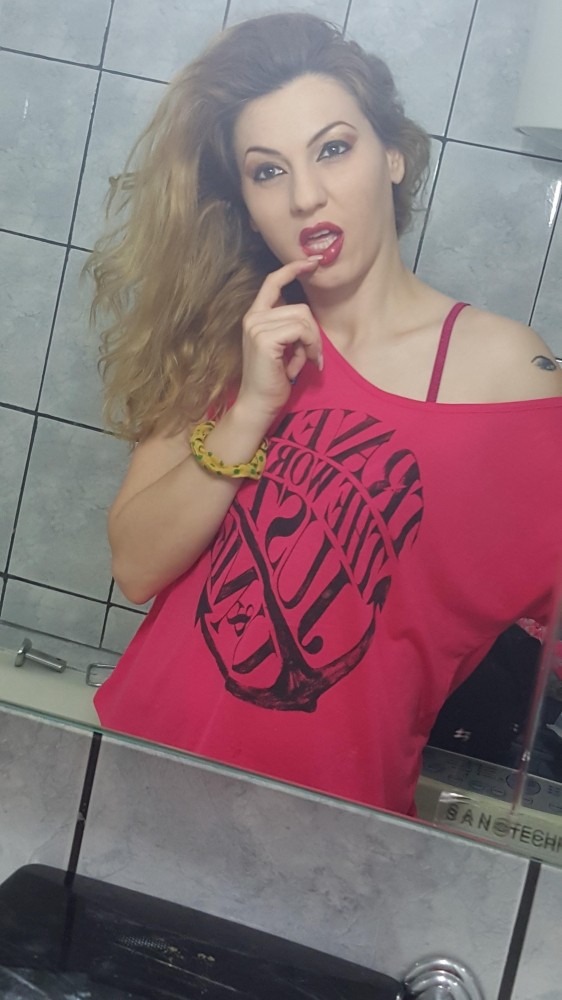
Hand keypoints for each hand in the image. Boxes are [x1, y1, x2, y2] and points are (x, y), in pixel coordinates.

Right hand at [235, 258, 323, 424]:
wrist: (259, 404)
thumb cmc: (274, 379)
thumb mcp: (284, 347)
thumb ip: (290, 327)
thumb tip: (308, 316)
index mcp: (255, 316)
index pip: (273, 282)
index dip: (293, 268)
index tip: (313, 262)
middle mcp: (253, 317)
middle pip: (300, 307)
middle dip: (313, 333)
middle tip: (313, 356)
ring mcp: (257, 327)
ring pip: (303, 320)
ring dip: (312, 344)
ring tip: (306, 363)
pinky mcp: (265, 339)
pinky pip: (301, 331)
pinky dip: (310, 348)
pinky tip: (304, 365)